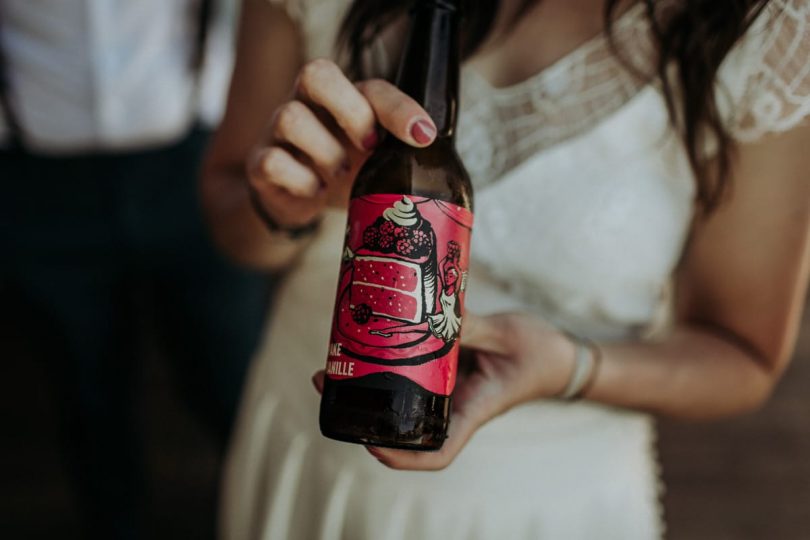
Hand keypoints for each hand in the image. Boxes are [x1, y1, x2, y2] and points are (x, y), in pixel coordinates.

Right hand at [247, 58, 438, 228]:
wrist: (301, 201)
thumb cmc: (347, 170)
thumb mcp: (377, 157)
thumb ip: (401, 146)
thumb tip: (438, 152)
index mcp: (343, 96)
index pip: (370, 85)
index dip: (399, 108)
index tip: (424, 136)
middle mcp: (307, 103)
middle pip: (316, 74)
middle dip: (352, 112)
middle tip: (370, 147)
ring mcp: (277, 130)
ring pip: (290, 118)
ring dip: (325, 153)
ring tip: (340, 174)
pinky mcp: (261, 163)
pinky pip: (273, 161)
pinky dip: (301, 180)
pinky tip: (316, 191)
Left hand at [311, 312, 576, 470]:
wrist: (557, 354)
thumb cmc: (539, 353)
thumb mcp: (507, 335)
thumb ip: (472, 326)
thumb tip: (435, 312)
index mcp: (473, 408)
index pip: (437, 451)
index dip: (401, 457)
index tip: (370, 443)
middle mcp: (454, 404)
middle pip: (405, 426)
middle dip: (364, 412)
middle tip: (328, 379)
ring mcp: (448, 387)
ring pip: (403, 398)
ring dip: (368, 384)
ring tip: (334, 361)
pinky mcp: (445, 368)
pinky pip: (413, 370)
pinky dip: (389, 360)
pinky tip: (368, 340)